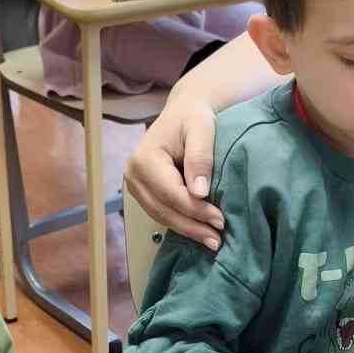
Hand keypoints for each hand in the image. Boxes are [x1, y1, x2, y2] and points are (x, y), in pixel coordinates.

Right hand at [124, 99, 223, 248]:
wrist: (183, 113)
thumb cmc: (193, 117)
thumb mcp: (201, 128)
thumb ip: (200, 157)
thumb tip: (199, 192)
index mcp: (144, 158)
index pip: (170, 193)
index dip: (195, 210)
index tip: (220, 220)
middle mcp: (133, 174)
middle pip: (163, 209)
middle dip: (192, 226)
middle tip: (217, 240)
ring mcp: (136, 186)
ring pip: (161, 216)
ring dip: (187, 230)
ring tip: (212, 240)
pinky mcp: (143, 193)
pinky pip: (161, 213)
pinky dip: (181, 223)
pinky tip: (199, 230)